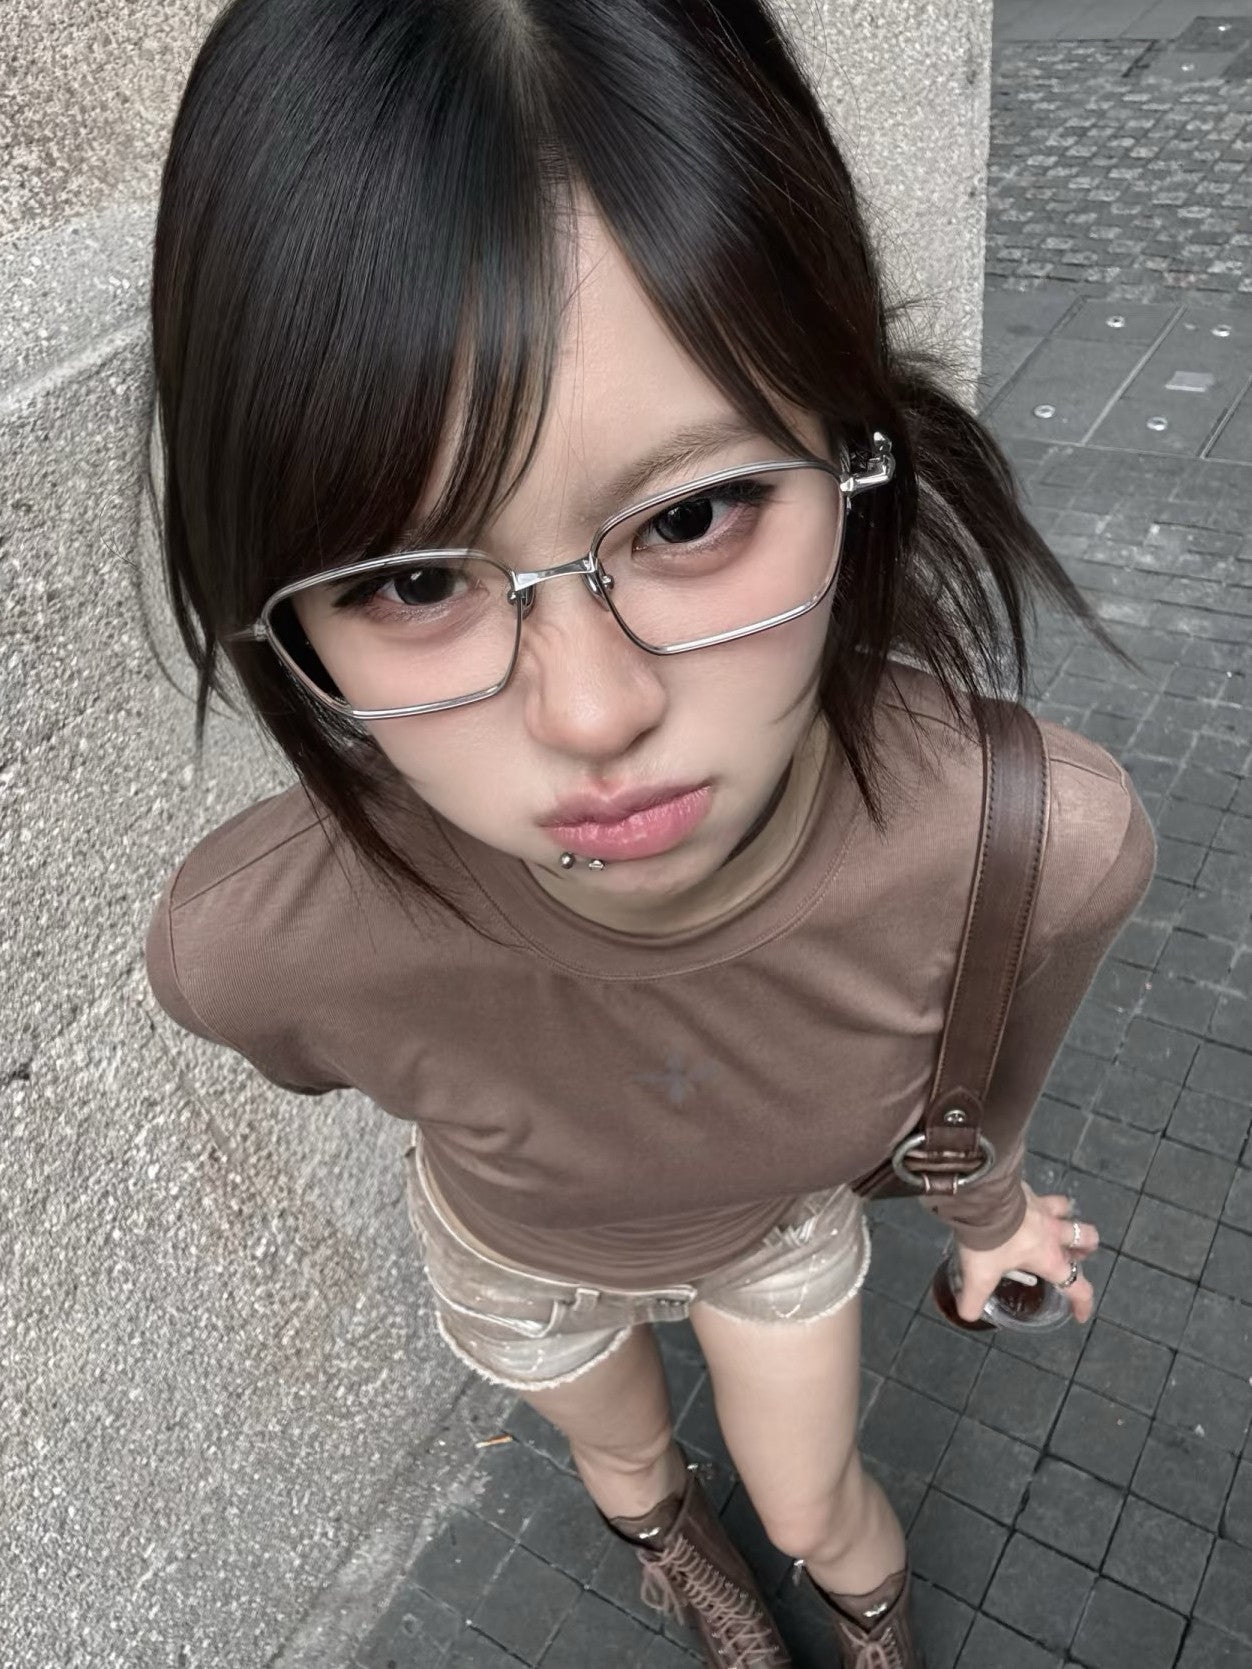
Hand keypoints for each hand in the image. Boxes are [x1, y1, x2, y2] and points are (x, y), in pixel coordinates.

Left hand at [954, 1185, 1098, 1324]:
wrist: (981, 1199)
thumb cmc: (989, 1241)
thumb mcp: (979, 1275)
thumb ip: (974, 1298)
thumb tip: (968, 1315)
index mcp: (1048, 1258)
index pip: (1077, 1286)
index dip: (1083, 1302)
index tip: (1080, 1315)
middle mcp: (1053, 1233)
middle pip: (1086, 1238)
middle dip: (1085, 1247)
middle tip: (1075, 1254)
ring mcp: (1043, 1208)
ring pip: (1068, 1210)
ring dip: (1066, 1218)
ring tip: (1056, 1223)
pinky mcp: (1028, 1190)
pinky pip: (1040, 1194)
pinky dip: (1037, 1201)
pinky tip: (1025, 1203)